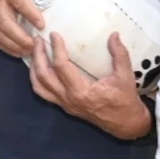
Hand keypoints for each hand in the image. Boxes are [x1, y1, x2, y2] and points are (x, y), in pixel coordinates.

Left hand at [27, 32, 151, 139]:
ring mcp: (64, 104)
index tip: (54, 34)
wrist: (125, 124)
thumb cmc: (125, 101)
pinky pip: (44, 93)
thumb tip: (114, 34)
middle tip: (38, 39)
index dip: (56, 49)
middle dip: (38, 56)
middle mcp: (68, 98)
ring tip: (35, 51)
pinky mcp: (64, 105)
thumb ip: (120, 55)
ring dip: (33, 68)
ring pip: (39, 86)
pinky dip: (37, 79)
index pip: (61, 67)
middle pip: (43, 76)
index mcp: (81, 92)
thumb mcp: (125, 77)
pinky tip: (39, 67)